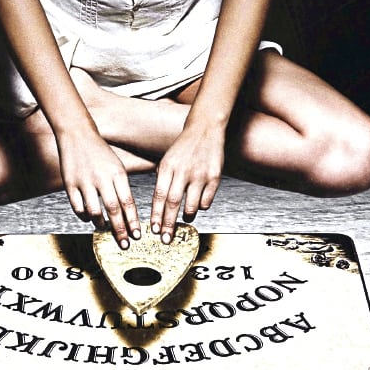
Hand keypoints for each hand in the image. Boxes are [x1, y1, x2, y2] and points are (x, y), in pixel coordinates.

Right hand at [57, 129, 138, 246]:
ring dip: (101, 224)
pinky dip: (84, 217)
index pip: (128, 202)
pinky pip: (77, 207)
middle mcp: (102, 178)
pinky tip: (88, 218)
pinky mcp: (69, 184)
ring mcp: (84, 181)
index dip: (133, 221)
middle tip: (125, 244)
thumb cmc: (99, 152)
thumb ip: (122, 187)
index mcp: (117, 173)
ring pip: (94, 212)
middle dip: (120, 230)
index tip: (137, 235)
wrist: (77, 134)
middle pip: (113, 210)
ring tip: (104, 228)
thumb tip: (129, 212)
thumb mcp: (117, 165)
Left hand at [150, 119, 223, 242]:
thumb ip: (162, 180)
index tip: (154, 230)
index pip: (159, 196)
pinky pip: (207, 201)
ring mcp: (200, 174)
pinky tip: (198, 203)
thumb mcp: (167, 160)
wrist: (205, 129)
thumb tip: (158, 207)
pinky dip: (201, 207)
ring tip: (185, 219)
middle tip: (166, 239)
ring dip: (187, 216)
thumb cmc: (184, 148)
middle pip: (173, 203)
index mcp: (168, 167)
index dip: (156, 215)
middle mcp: (183, 171)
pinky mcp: (215, 177)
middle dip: (168, 224)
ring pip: (191, 205)